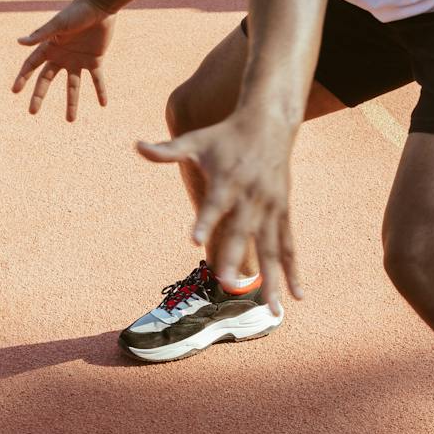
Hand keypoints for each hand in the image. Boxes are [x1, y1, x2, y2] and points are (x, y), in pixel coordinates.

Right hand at [13, 0, 112, 120]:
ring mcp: (77, 59)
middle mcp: (61, 56)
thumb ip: (40, 34)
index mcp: (49, 47)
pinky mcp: (95, 60)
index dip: (22, 78)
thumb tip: (19, 42)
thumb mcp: (57, 24)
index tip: (14, 91)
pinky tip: (103, 104)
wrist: (100, 6)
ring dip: (72, 102)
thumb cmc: (76, 12)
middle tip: (32, 112)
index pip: (32, 66)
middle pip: (47, 80)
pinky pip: (97, 79)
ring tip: (70, 120)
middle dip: (39, 95)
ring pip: (72, 86)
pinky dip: (100, 91)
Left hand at [137, 111, 302, 303]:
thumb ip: (167, 150)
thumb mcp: (195, 140)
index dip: (204, 221)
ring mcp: (270, 208)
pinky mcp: (283, 212)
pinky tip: (297, 296)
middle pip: (242, 232)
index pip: (213, 204)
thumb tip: (137, 146)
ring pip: (272, 249)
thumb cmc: (226, 134)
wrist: (269, 123)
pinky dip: (293, 270)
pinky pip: (288, 246)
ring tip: (274, 311)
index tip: (194, 240)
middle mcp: (251, 197)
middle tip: (227, 284)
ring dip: (273, 280)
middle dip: (235, 259)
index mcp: (227, 181)